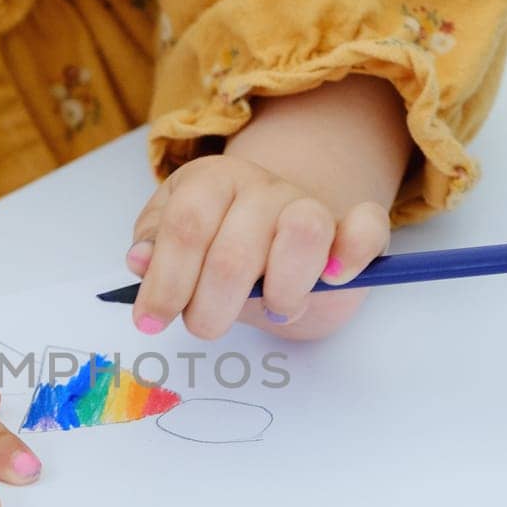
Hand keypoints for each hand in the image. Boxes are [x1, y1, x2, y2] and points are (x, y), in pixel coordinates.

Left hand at [126, 75, 411, 341]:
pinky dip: (353, 253)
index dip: (166, 281)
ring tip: (271, 308)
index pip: (186, 226)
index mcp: (211, 181)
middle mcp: (261, 186)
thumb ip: (155, 246)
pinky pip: (366, 227)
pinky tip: (333, 279)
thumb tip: (140, 260)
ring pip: (303, 232)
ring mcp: (310, 203)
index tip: (151, 322)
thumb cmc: (216, 244)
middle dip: (211, 308)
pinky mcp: (353, 227)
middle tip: (206, 325)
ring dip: (281, 290)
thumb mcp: (173, 239)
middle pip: (235, 251)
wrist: (276, 236)